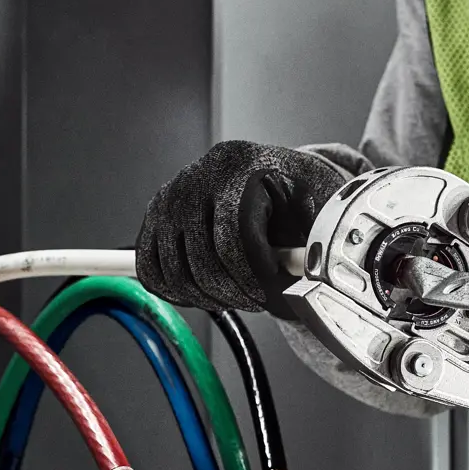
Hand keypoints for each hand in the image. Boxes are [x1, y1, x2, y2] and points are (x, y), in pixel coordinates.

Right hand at [136, 141, 346, 314]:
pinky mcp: (154, 216)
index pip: (232, 238)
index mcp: (239, 166)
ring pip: (174, 271)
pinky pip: (150, 268)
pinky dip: (176, 292)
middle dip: (233, 294)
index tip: (270, 293)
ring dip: (207, 297)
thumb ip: (314, 239)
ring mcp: (170, 197)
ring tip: (234, 298)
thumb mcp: (318, 207)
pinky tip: (205, 293)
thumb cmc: (296, 194)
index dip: (252, 277)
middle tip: (256, 302)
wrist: (272, 174)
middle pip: (202, 260)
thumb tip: (310, 276)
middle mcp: (197, 177)